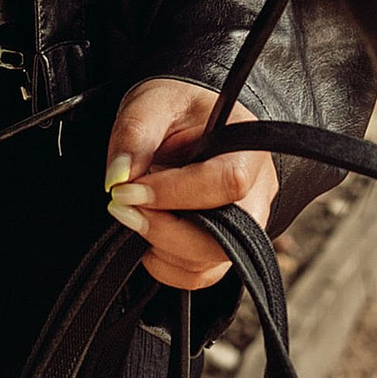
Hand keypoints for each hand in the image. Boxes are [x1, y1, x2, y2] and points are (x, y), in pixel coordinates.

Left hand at [103, 77, 276, 295]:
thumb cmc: (178, 108)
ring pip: (210, 262)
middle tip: (123, 208)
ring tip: (135, 212)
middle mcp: (258, 191)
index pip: (225, 183)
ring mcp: (246, 224)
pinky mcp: (228, 246)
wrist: (189, 120)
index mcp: (249, 147)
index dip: (172, 195)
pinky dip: (167, 265)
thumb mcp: (152, 103)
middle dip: (164, 231)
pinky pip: (201, 274)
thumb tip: (118, 178)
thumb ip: (135, 134)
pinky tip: (150, 232)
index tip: (127, 192)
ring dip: (161, 247)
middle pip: (224, 238)